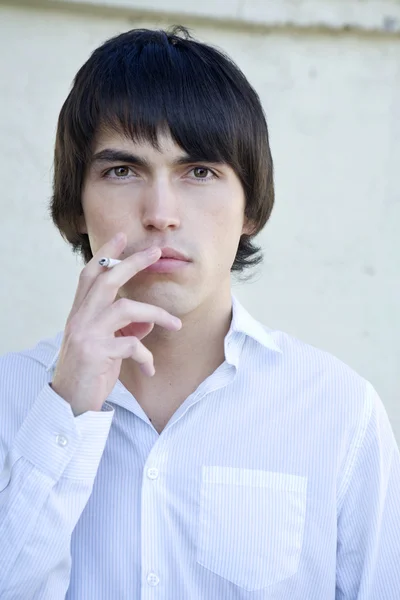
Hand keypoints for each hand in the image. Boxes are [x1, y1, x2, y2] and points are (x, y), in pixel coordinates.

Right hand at [51, 232, 181, 414]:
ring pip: (126, 308)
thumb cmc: (90, 372)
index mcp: (79, 313)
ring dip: (156, 314)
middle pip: (107, 279)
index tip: (122, 236)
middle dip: (133, 263)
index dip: (106, 254)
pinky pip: (132, 345)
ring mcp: (87, 334)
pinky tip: (150, 369)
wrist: (71, 404)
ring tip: (176, 325)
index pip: (90, 275)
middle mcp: (80, 318)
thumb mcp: (106, 346)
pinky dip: (146, 356)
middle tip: (156, 252)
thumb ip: (124, 328)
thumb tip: (149, 320)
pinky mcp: (96, 353)